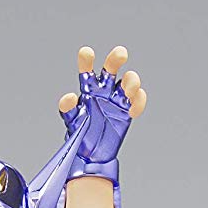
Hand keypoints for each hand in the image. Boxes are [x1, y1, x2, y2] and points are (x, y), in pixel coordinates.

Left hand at [57, 45, 145, 165]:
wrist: (92, 154)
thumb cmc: (81, 134)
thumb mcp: (71, 121)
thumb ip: (68, 109)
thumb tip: (69, 98)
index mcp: (88, 89)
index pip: (87, 71)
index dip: (86, 60)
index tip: (86, 53)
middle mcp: (104, 90)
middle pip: (111, 68)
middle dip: (116, 59)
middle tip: (120, 54)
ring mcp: (117, 99)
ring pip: (128, 82)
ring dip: (131, 81)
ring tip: (128, 89)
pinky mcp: (128, 110)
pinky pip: (137, 101)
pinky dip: (139, 102)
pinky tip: (133, 110)